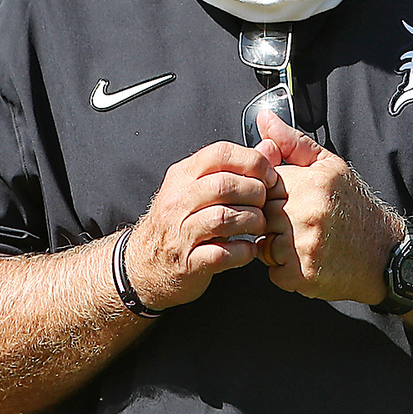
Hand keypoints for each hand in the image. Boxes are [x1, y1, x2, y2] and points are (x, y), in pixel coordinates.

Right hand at [125, 141, 286, 309]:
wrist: (143, 265)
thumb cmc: (177, 224)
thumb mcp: (199, 189)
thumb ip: (236, 168)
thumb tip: (269, 148)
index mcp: (182, 176)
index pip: (220, 153)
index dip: (252, 161)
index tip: (268, 175)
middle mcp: (177, 201)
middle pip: (225, 185)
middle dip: (256, 193)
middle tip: (265, 203)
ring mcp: (180, 233)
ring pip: (224, 218)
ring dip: (252, 221)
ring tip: (258, 225)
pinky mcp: (187, 263)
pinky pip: (223, 253)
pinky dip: (243, 252)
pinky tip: (247, 249)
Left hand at [254, 109, 402, 304]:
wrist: (386, 253)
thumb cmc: (356, 208)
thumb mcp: (330, 167)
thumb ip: (292, 143)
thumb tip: (264, 119)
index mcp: (311, 183)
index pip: (263, 184)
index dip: (271, 195)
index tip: (289, 201)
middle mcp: (307, 213)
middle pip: (261, 215)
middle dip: (273, 221)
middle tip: (299, 224)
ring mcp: (305, 246)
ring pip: (264, 245)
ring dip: (276, 247)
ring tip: (304, 242)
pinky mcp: (305, 275)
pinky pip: (274, 272)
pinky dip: (285, 270)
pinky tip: (308, 260)